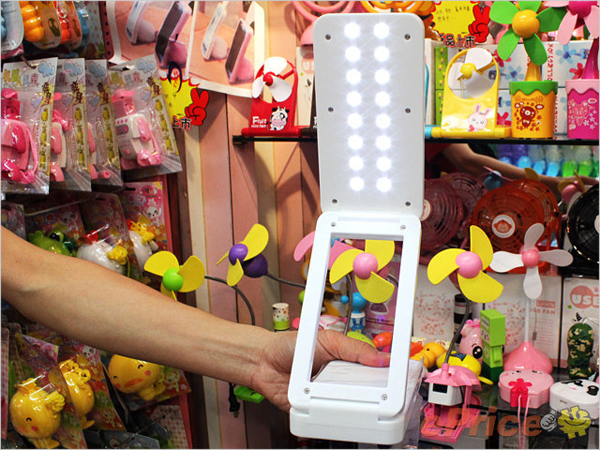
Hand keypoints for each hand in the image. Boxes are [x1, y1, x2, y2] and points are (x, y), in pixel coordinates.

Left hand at [249, 330, 390, 410]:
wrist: (263, 360)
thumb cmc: (292, 346)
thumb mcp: (327, 339)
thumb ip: (354, 348)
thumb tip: (381, 357)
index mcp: (348, 363)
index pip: (375, 372)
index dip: (387, 377)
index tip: (399, 378)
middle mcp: (341, 382)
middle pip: (368, 393)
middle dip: (375, 393)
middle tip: (382, 391)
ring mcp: (329, 398)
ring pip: (351, 408)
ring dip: (354, 404)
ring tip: (354, 395)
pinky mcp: (315, 412)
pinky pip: (329, 418)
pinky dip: (332, 415)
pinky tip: (334, 408)